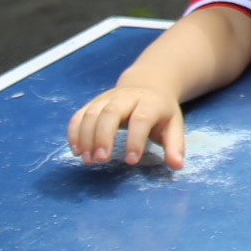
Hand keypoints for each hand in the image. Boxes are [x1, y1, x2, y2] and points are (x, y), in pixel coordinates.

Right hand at [67, 85, 184, 170]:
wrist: (148, 84)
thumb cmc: (161, 112)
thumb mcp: (174, 126)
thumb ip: (175, 146)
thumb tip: (176, 166)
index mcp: (150, 103)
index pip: (141, 119)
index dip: (135, 140)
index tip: (131, 161)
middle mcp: (126, 97)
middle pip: (110, 113)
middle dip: (103, 137)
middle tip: (100, 160)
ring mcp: (107, 98)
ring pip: (92, 113)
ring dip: (86, 137)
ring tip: (87, 159)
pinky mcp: (94, 102)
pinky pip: (79, 114)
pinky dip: (74, 131)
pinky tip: (76, 150)